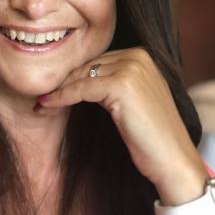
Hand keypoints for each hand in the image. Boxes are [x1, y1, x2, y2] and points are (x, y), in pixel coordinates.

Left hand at [36, 47, 207, 201]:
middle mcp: (139, 55)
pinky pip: (80, 89)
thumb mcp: (132, 101)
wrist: (173, 160)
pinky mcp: (122, 85)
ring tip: (42, 103)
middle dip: (63, 82)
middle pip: (87, 65)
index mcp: (143, 55)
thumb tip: (75, 80)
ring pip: (80, 75)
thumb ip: (113, 83)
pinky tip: (46, 105)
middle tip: (42, 97)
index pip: (97, 60)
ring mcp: (132, 68)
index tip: (52, 91)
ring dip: (58, 90)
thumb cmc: (152, 137)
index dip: (73, 77)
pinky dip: (61, 97)